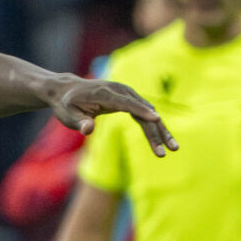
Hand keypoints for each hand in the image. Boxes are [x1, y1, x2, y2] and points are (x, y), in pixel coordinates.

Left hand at [46, 75, 174, 154]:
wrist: (67, 90)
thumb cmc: (67, 104)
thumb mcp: (68, 115)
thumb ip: (79, 122)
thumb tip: (88, 130)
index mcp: (106, 93)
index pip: (127, 103)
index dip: (142, 111)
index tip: (157, 119)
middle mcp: (120, 91)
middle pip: (144, 111)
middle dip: (157, 130)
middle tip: (169, 150)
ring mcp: (127, 94)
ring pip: (149, 113)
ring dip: (161, 131)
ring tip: (173, 148)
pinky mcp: (129, 100)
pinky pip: (145, 114)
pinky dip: (155, 126)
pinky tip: (164, 140)